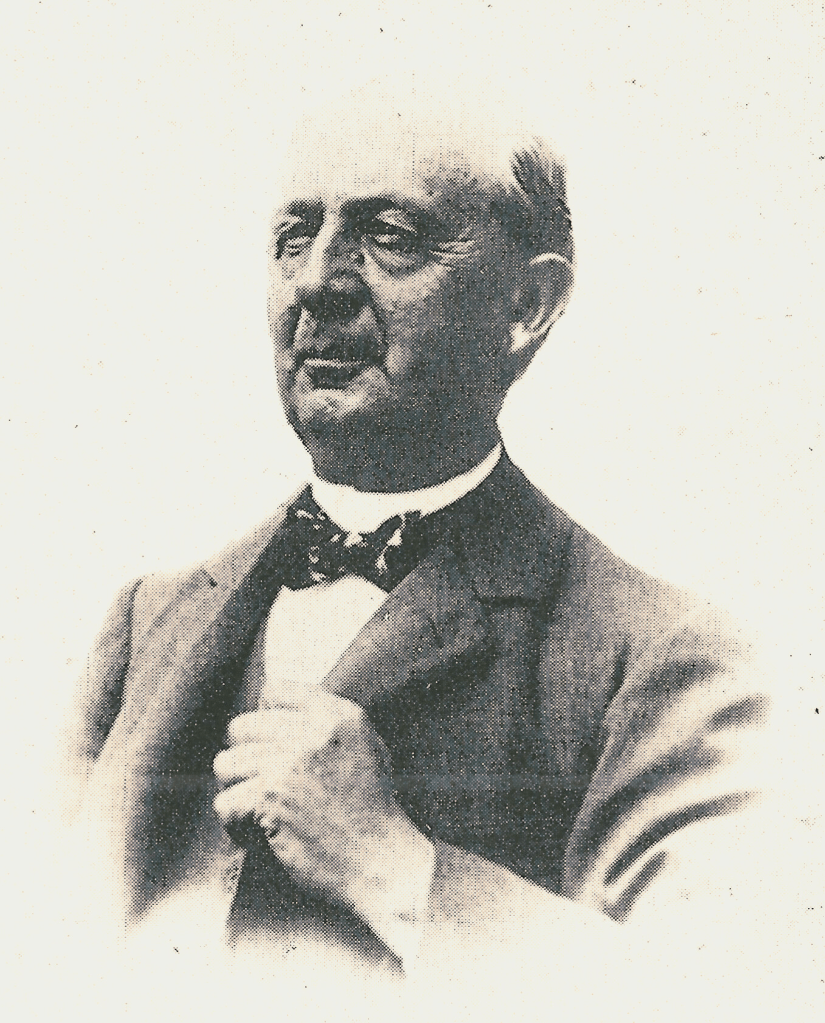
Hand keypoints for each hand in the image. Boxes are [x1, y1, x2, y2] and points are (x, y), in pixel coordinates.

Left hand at [213, 693, 432, 931]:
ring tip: (258, 807)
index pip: (275, 689)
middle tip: (260, 780)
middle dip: (245, 756)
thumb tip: (273, 701)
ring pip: (226, 765)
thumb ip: (328, 717)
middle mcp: (311, 734)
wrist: (378, 858)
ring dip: (237, 789)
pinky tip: (257, 832)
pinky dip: (236, 825)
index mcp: (336, 715)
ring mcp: (288, 766)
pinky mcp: (269, 801)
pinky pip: (225, 803)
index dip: (265, 716)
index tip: (269, 740)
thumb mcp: (365, 744)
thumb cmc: (371, 806)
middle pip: (240, 727)